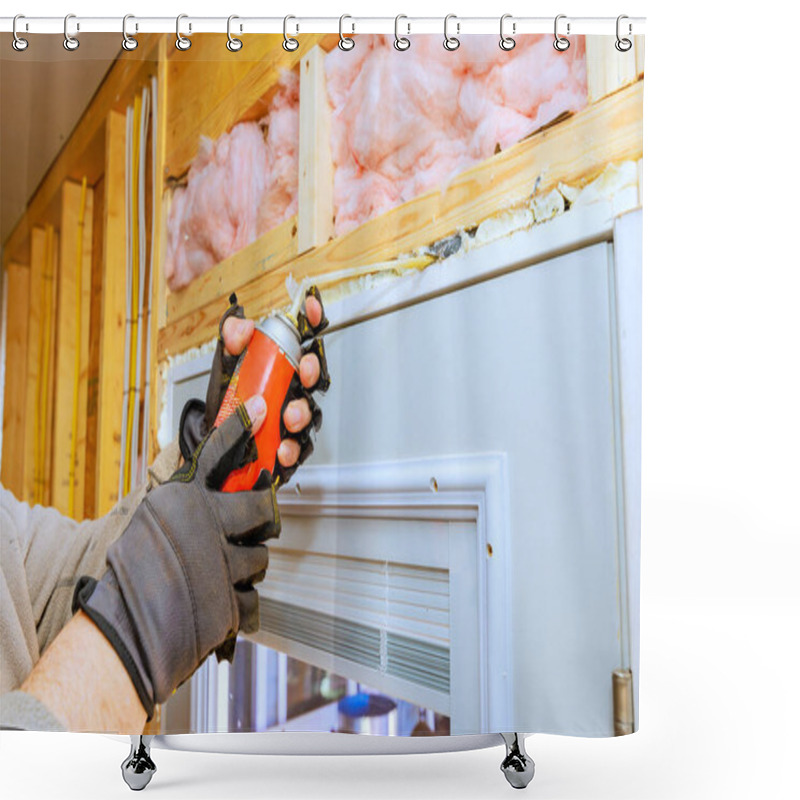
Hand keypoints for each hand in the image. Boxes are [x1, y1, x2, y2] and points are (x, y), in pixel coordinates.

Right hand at [73, 396, 275, 718]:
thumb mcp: (149, 523)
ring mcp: (222, 565)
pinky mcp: (229, 604)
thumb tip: (207, 495)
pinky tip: (223, 603)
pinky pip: (254, 600)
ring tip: (224, 573)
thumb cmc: (125, 577)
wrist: (116, 631)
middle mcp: (207, 525)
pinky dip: (242, 605)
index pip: (217, 454)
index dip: (241, 427)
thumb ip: (183, 508)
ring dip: (249, 566)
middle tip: (255, 526)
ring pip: (261, 558)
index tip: (260, 408)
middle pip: (262, 509)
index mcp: (183, 501)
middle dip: (263, 519)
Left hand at [179, 290, 330, 481]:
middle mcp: (290, 391)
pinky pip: (298, 448)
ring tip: (288, 418)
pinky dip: (292, 449)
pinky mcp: (288, 447)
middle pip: (313, 376)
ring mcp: (292, 420)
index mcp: (279, 367)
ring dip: (302, 413)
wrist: (211, 445)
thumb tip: (243, 326)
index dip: (312, 321)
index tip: (313, 308)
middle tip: (303, 372)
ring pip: (309, 413)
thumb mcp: (223, 369)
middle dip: (312, 371)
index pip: (301, 340)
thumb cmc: (226, 404)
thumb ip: (230, 343)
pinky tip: (282, 449)